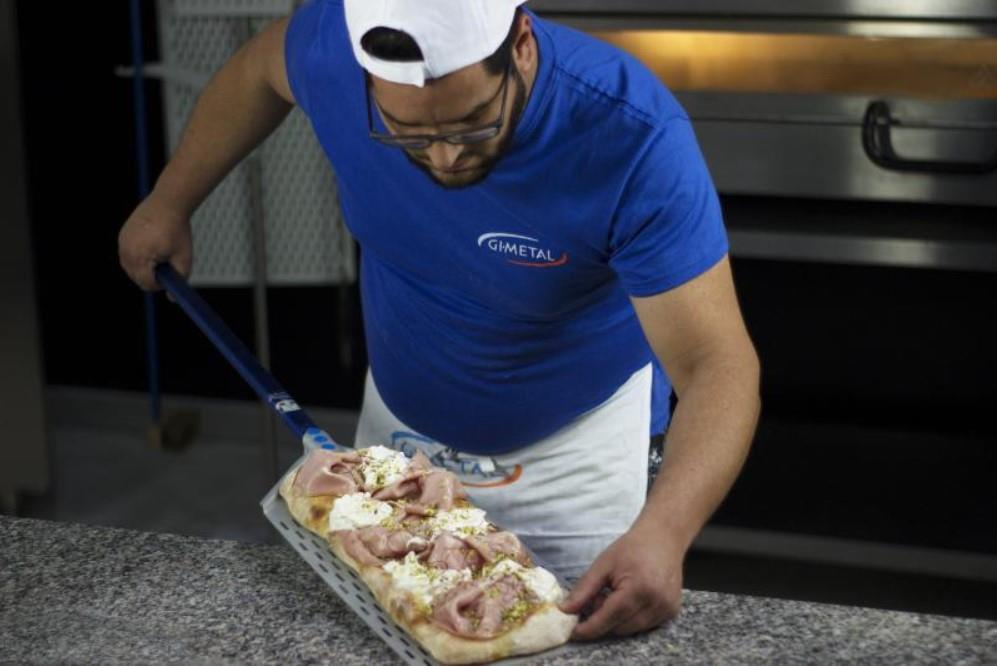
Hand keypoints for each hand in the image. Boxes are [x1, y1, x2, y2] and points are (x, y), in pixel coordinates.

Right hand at [118, 194, 192, 290]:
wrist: (168, 203)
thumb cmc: (178, 230)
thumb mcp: (184, 258)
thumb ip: (179, 280)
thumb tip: (173, 299)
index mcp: (141, 257)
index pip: (146, 284)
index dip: (161, 283)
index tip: (171, 273)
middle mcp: (126, 251)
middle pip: (136, 277)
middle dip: (151, 275)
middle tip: (166, 261)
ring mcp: (122, 242)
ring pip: (131, 267)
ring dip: (145, 266)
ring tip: (160, 251)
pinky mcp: (122, 236)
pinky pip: (128, 254)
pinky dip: (139, 255)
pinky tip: (152, 244)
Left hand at [560, 522, 683, 639]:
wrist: (662, 538)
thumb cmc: (631, 548)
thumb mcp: (603, 564)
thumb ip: (584, 589)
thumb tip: (565, 610)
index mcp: (638, 588)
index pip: (609, 618)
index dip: (589, 628)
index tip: (572, 633)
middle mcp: (656, 603)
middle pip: (620, 628)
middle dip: (602, 621)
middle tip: (594, 601)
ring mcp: (667, 609)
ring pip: (632, 630)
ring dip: (616, 621)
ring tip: (611, 596)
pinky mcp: (671, 612)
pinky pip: (645, 626)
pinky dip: (631, 619)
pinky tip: (627, 600)